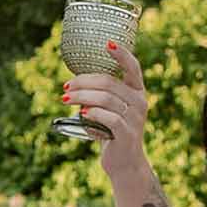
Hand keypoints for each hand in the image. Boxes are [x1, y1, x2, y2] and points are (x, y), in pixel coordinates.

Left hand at [63, 40, 148, 197]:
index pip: (133, 67)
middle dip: (84, 82)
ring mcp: (135, 118)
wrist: (124, 163)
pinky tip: (82, 114)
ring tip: (66, 99)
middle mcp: (140, 102)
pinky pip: (109, 117)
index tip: (107, 43)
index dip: (121, 54)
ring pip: (106, 99)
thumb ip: (101, 94)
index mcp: (137, 92)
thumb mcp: (109, 110)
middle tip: (66, 87)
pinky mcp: (127, 134)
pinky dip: (93, 113)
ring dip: (82, 97)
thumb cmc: (113, 133)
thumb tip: (73, 82)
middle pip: (109, 82)